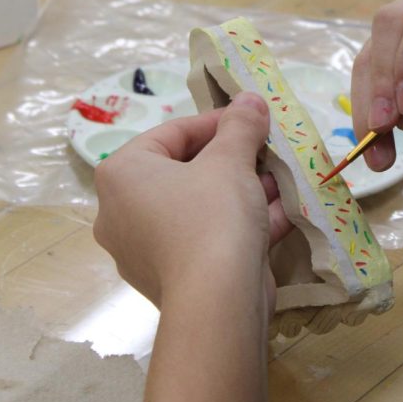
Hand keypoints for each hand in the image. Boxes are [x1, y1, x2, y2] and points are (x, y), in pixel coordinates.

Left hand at [93, 92, 290, 312]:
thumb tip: (250, 98)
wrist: (217, 303)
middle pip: (184, 172)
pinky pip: (206, 240)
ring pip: (199, 208)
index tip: (251, 119)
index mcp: (120, 175)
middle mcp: (121, 212)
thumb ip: (241, 126)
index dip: (216, 122)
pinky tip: (281, 212)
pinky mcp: (172, 279)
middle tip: (266, 150)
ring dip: (241, 191)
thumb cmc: (212, 216)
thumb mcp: (231, 160)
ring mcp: (144, 250)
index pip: (170, 133)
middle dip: (231, 160)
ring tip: (280, 179)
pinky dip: (239, 225)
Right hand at [351, 0, 402, 171]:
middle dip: (381, 81)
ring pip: (373, 50)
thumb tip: (395, 118)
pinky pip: (371, 69)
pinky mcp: (402, 45)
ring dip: (368, 101)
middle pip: (391, 25)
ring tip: (378, 154)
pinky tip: (376, 141)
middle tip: (381, 131)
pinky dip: (367, 106)